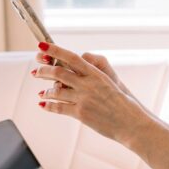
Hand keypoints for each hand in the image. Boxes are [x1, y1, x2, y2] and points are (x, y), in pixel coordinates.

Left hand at [32, 42, 151, 146]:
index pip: (71, 57)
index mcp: (96, 73)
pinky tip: (43, 105)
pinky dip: (48, 106)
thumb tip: (79, 67)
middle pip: (58, 72)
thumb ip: (94, 74)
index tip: (41, 45)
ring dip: (45, 91)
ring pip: (56, 90)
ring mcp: (83, 99)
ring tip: (41, 93)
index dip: (54, 50)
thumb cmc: (123, 103)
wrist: (132, 122)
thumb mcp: (111, 82)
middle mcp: (88, 84)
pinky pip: (58, 107)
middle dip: (43, 70)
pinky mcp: (81, 113)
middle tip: (36, 71)